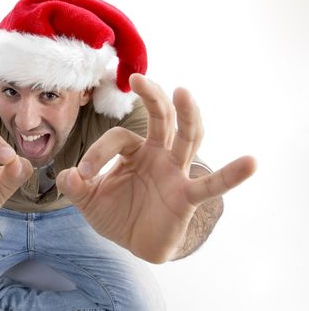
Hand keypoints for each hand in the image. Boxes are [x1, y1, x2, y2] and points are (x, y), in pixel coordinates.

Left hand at [56, 74, 256, 262]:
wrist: (136, 243)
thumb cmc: (117, 215)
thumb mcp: (89, 201)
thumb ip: (76, 187)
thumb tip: (67, 175)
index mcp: (134, 151)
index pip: (118, 138)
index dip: (98, 152)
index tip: (83, 175)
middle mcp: (158, 154)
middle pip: (161, 119)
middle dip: (152, 97)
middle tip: (137, 76)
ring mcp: (175, 172)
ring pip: (187, 137)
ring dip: (187, 115)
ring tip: (183, 92)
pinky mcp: (187, 195)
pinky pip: (212, 184)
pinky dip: (232, 174)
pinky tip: (251, 162)